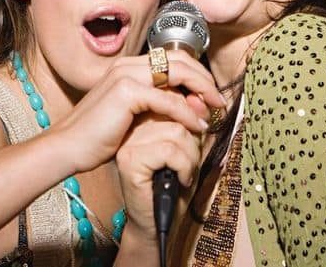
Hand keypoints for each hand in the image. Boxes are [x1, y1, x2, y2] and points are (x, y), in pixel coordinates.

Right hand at [47, 53, 224, 173]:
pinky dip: (187, 113)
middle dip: (204, 79)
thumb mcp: (132, 116)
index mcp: (127, 66)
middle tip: (219, 100)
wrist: (68, 147)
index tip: (210, 95)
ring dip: (201, 92)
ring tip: (214, 110)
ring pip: (178, 73)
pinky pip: (168, 100)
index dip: (196, 74)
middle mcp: (127, 65)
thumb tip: (190, 104)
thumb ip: (157, 105)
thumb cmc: (97, 136)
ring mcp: (126, 76)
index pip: (171, 58)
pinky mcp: (126, 93)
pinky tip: (197, 126)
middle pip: (179, 59)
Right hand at [114, 113, 202, 240]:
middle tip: (189, 166)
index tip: (198, 141)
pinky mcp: (129, 161)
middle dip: (193, 143)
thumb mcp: (189, 151)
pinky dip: (184, 167)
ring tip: (185, 173)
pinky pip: (168, 151)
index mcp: (142, 122)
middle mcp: (131, 130)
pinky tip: (180, 180)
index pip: (173, 104)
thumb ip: (192, 128)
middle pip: (176, 116)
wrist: (159, 225)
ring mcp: (127, 144)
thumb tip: (199, 100)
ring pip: (175, 132)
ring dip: (190, 157)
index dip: (193, 121)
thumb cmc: (174, 190)